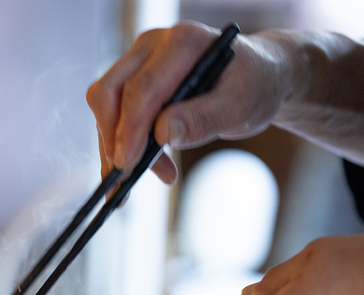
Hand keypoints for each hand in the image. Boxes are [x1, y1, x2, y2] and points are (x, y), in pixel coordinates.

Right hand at [86, 22, 291, 183]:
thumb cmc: (253, 86)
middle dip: (113, 140)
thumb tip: (163, 134)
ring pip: (106, 105)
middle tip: (124, 180)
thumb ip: (204, 118)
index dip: (129, 130)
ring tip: (138, 182)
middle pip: (109, 92)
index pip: (141, 88)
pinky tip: (139, 168)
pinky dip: (121, 144)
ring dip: (116, 147)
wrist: (257, 75)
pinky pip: (114, 113)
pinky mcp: (134, 78)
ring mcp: (140, 60)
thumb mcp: (241, 106)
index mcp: (182, 43)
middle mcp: (153, 45)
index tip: (126, 165)